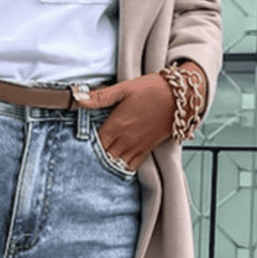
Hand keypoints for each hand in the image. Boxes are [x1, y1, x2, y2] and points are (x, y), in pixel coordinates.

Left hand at [72, 61, 205, 170]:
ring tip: (96, 169)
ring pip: (117, 164)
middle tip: (83, 162)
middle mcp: (126, 139)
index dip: (85, 148)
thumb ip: (100, 96)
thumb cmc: (152, 89)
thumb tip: (77, 97)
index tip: (76, 149)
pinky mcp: (147, 148)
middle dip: (94, 159)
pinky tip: (116, 168)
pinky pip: (132, 165)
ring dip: (107, 166)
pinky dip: (122, 169)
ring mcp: (137, 146)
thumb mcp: (124, 88)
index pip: (95, 144)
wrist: (180, 97)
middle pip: (104, 157)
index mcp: (116, 125)